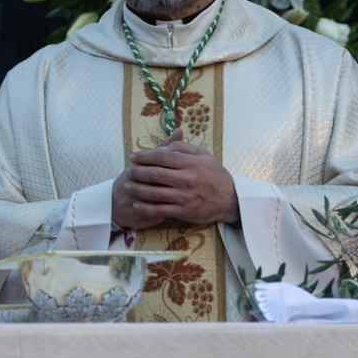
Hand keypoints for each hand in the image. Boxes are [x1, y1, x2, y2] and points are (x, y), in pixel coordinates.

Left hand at [110, 127, 239, 229]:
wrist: (230, 199)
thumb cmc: (214, 174)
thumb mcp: (203, 155)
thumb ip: (183, 148)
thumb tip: (163, 145)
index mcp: (191, 163)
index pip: (162, 157)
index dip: (145, 156)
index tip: (134, 157)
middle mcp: (187, 179)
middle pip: (155, 174)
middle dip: (138, 171)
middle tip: (128, 170)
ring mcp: (185, 197)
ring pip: (155, 192)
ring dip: (138, 189)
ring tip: (127, 185)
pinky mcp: (184, 212)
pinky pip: (161, 210)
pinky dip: (146, 208)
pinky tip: (137, 204)